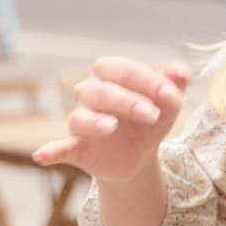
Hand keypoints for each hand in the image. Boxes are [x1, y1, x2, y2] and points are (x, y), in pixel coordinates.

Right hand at [31, 56, 191, 178]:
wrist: (140, 157)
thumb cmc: (148, 122)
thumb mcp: (167, 106)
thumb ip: (173, 86)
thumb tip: (182, 70)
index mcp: (112, 77)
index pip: (121, 69)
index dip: (146, 80)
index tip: (172, 96)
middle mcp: (91, 95)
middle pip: (99, 90)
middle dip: (127, 100)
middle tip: (152, 115)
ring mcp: (82, 122)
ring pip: (79, 116)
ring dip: (95, 121)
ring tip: (112, 127)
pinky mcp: (76, 148)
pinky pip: (59, 148)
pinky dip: (50, 151)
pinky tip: (42, 156)